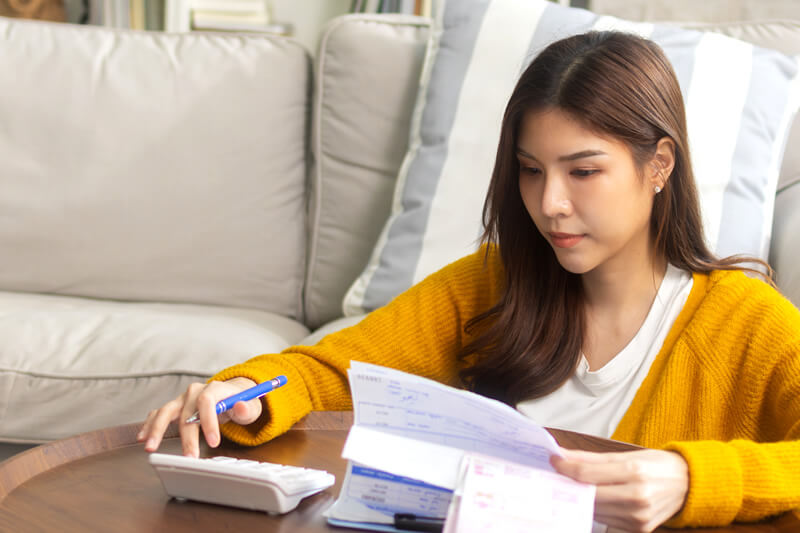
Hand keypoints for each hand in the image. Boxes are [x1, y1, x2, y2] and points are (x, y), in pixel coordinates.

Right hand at [137, 377, 260, 457]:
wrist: (232, 394)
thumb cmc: (241, 401)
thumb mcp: (252, 405)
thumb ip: (247, 408)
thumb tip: (240, 406)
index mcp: (215, 388)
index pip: (207, 402)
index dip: (208, 422)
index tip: (213, 443)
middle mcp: (195, 391)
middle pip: (186, 412)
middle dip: (187, 437)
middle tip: (189, 458)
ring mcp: (183, 399)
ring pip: (166, 411)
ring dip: (157, 429)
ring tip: (151, 447)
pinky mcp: (176, 407)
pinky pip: (159, 414)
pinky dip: (150, 425)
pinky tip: (142, 437)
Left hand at [551, 448, 688, 532]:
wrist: (687, 484)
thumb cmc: (656, 466)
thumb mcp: (626, 455)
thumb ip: (591, 458)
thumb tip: (564, 456)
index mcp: (633, 471)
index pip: (587, 473)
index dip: (565, 467)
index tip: (554, 461)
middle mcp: (637, 496)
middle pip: (588, 494)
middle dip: (570, 484)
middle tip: (557, 475)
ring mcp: (638, 516)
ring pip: (595, 509)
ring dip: (581, 499)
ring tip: (573, 486)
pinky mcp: (639, 529)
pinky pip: (608, 520)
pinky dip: (597, 510)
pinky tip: (593, 500)